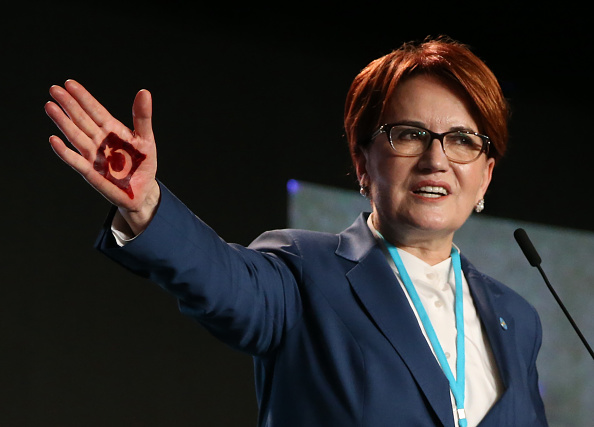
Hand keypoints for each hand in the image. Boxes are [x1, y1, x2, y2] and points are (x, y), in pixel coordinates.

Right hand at [45, 80, 159, 234]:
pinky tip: (54, 140)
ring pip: (75, 135)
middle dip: (68, 105)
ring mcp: (93, 156)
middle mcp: (99, 140)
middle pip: (81, 119)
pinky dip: (65, 152)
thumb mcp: (146, 138)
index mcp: (112, 130)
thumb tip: (144, 92)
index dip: (83, 97)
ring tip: (50, 106)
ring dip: (63, 122)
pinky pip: (76, 161)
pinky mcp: (91, 172)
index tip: (69, 83)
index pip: (95, 110)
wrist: (142, 191)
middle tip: (54, 89)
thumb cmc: (143, 164)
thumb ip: (142, 116)